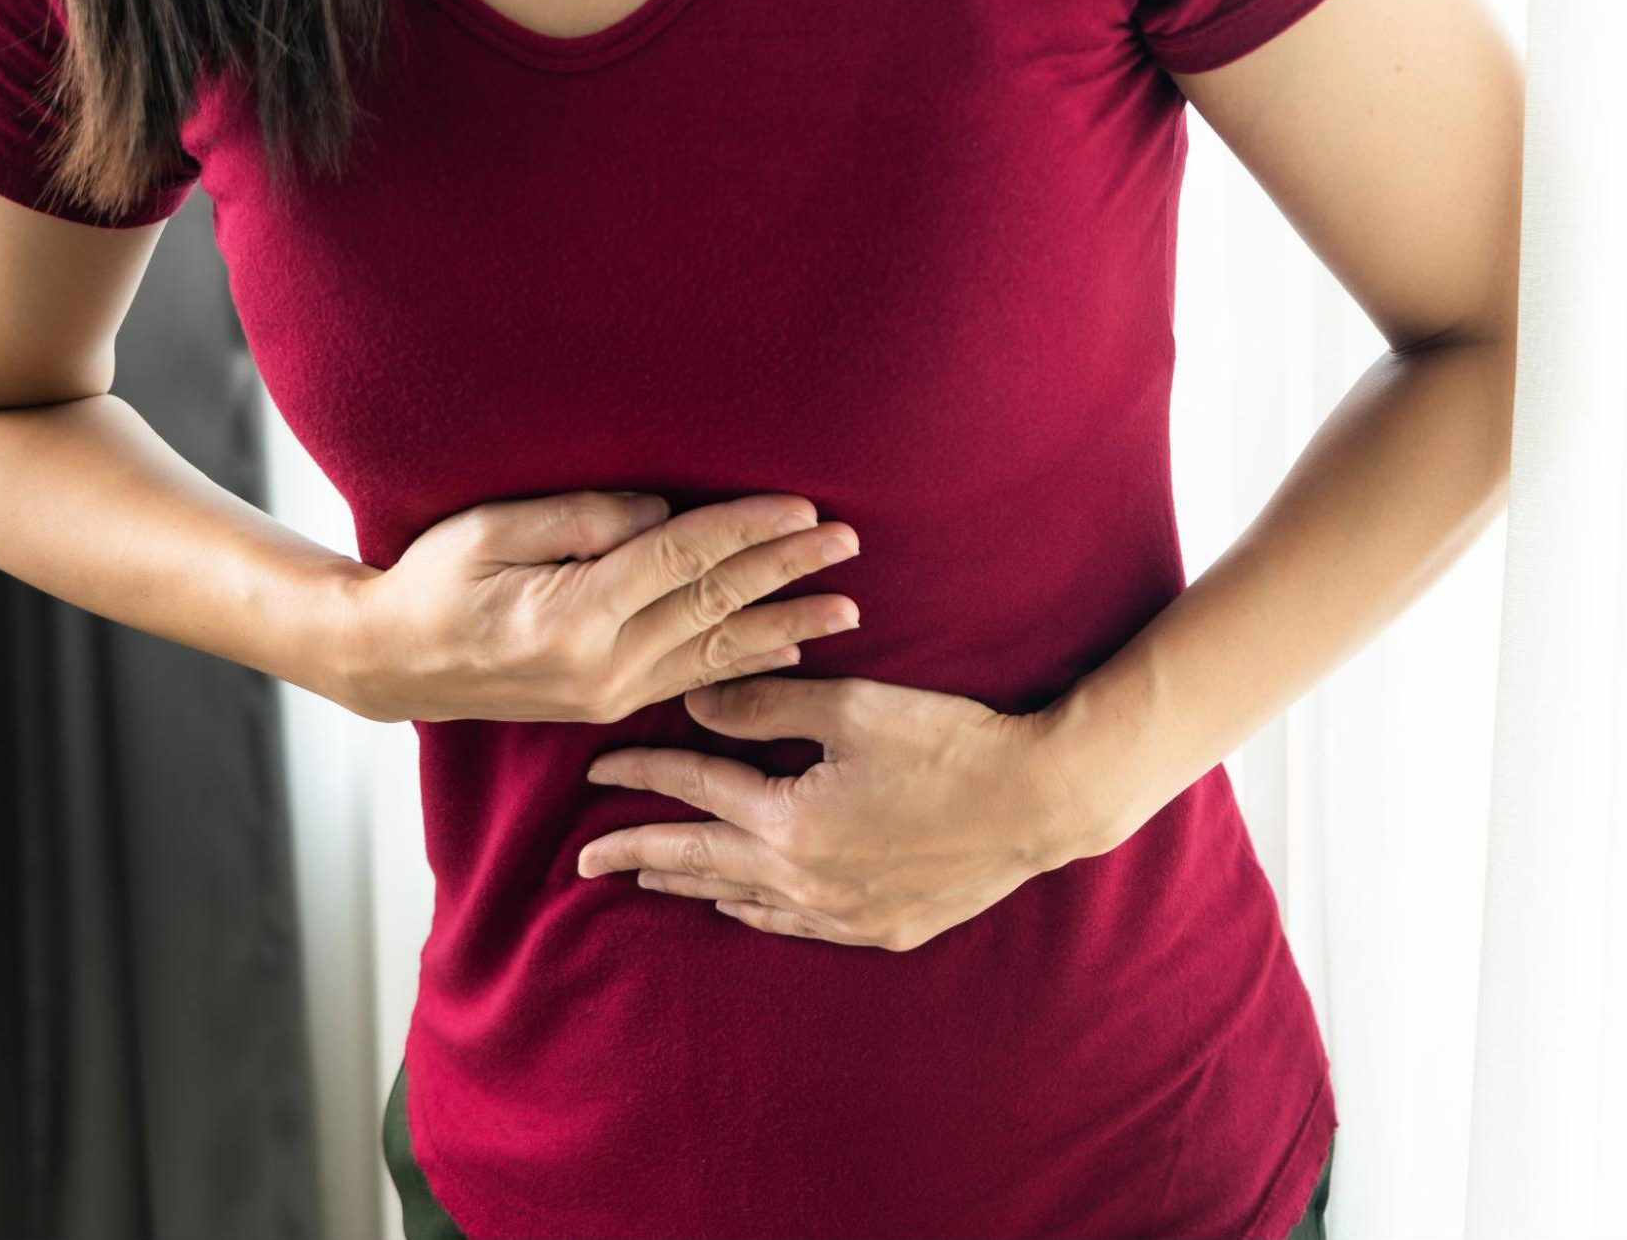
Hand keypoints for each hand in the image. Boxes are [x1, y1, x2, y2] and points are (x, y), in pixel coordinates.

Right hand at [336, 490, 860, 722]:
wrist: (393, 662)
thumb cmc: (432, 581)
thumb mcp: (489, 531)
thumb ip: (580, 520)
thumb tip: (660, 515)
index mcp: (574, 614)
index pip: (683, 561)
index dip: (746, 530)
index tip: (802, 506)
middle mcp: (604, 663)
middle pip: (715, 605)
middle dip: (787, 570)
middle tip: (847, 542)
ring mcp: (611, 692)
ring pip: (719, 650)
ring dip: (788, 623)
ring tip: (848, 606)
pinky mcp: (612, 702)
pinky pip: (697, 678)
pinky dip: (749, 660)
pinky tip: (791, 645)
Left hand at [576, 675, 1098, 950]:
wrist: (1041, 801)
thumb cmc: (951, 742)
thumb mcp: (854, 708)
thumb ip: (767, 703)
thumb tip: (695, 698)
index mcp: (791, 821)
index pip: (695, 792)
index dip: (643, 776)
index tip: (598, 770)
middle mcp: (805, 878)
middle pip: (701, 861)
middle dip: (638, 855)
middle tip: (585, 863)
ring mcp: (843, 913)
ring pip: (743, 900)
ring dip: (692, 884)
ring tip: (651, 877)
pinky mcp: (882, 929)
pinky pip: (796, 926)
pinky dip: (755, 912)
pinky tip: (739, 906)